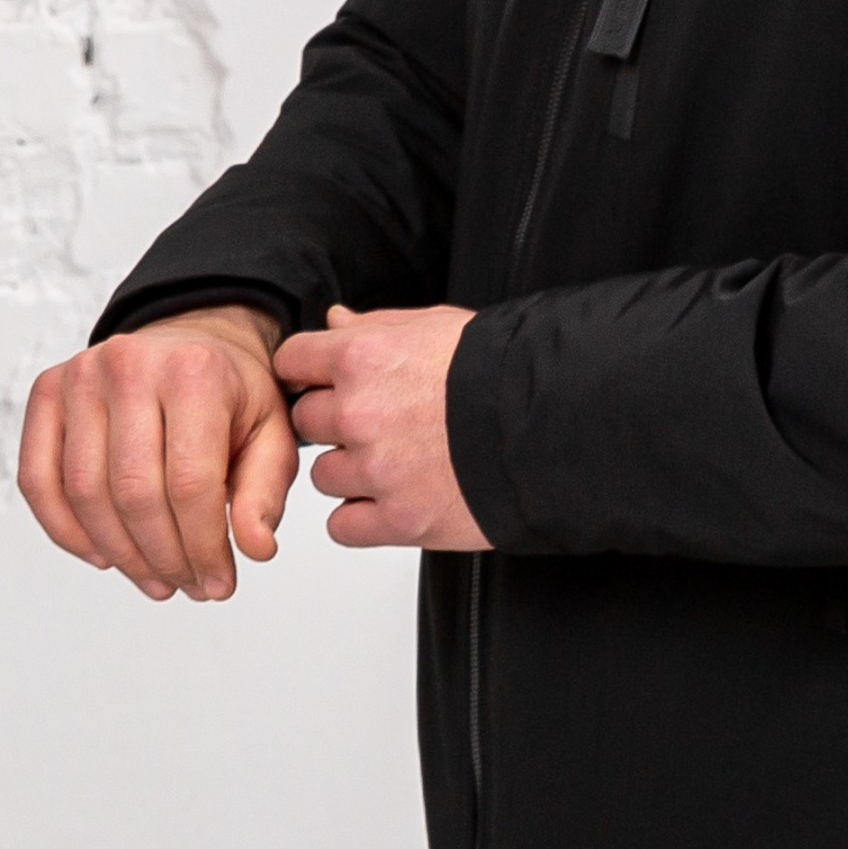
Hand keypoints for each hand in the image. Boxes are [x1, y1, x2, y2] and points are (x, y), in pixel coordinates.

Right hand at [18, 304, 294, 601]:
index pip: (190, 483)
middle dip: (162, 557)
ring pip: (84, 492)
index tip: (219, 584)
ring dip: (118, 553)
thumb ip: (265, 492)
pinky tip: (102, 555)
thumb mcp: (272, 434)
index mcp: (196, 372)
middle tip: (186, 587)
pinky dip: (64, 530)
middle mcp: (131, 366)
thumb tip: (255, 550)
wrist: (193, 340)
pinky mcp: (47, 392)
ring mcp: (80, 376)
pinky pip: (38, 479)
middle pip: (133, 492)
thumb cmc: (232, 393)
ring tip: (153, 579)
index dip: (203, 547)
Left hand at [277, 304, 488, 551]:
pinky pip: (342, 526)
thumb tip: (335, 322)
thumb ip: (376, 326)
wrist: (554, 424)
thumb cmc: (502, 371)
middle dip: (334, 422)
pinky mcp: (398, 520)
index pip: (293, 362)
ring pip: (324, 477)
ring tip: (398, 461)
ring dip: (351, 472)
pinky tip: (395, 497)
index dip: (308, 372)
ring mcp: (376, 470)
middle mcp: (359, 413)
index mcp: (363, 358)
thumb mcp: (437, 326)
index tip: (321, 381)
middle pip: (305, 422)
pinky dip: (363, 517)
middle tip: (378, 422)